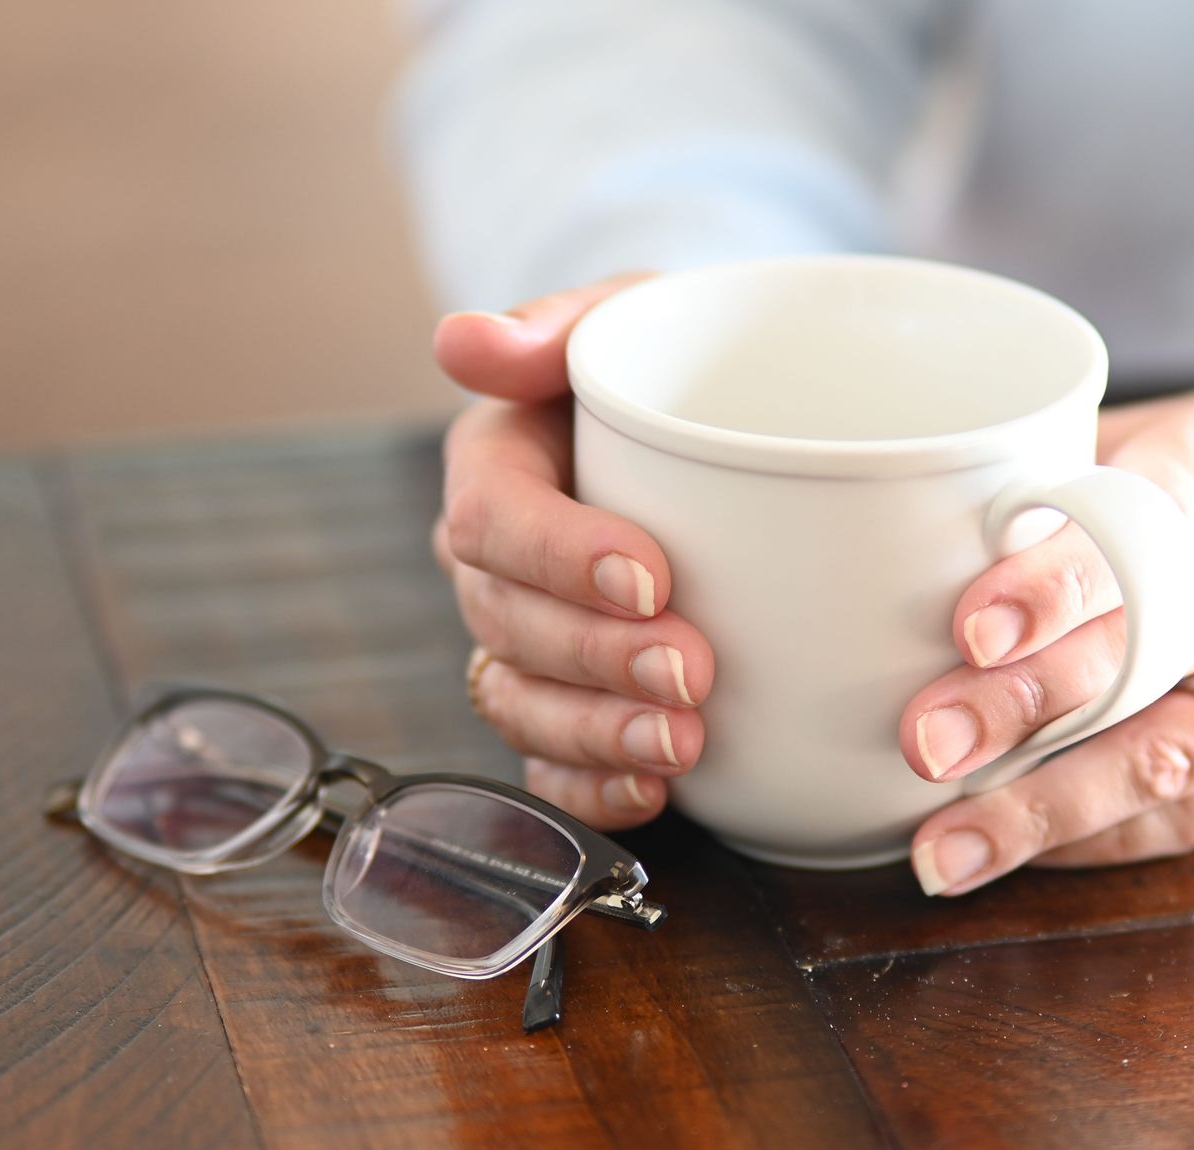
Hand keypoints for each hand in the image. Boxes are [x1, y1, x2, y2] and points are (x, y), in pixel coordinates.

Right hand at [433, 274, 714, 828]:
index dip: (558, 555)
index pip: (494, 517)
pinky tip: (657, 788)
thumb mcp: (626, 317)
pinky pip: (552, 765)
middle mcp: (495, 562)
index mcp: (496, 463)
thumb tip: (463, 340)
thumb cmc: (670, 360)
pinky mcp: (570, 701)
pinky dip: (595, 787)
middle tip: (692, 668)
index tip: (650, 574)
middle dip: (596, 657)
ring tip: (683, 743)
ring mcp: (527, 640)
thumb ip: (554, 325)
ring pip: (523, 705)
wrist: (730, 417)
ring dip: (598, 732)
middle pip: (508, 623)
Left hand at [900, 383, 1193, 894]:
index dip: (1054, 585)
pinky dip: (1105, 837)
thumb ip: (1065, 470)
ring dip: (1049, 811)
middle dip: (1028, 706)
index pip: (1140, 533)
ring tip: (946, 851)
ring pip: (1173, 759)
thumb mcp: (1175, 430)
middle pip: (1146, 654)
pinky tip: (1022, 851)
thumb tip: (914, 520)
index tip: (972, 626)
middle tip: (927, 741)